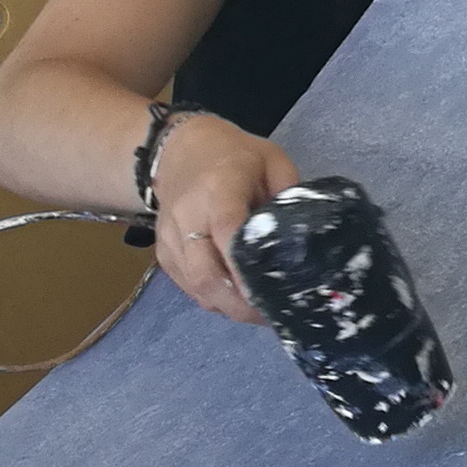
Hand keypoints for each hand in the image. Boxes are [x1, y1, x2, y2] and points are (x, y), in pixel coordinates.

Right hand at [145, 112, 297, 325]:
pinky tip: (237, 300)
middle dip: (239, 303)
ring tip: (261, 313)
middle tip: (271, 315)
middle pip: (206, 273)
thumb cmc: (234, 155)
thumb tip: (303, 234)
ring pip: (196, 287)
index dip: (246, 267)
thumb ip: (287, 195)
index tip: (271, 290)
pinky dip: (214, 299)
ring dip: (228, 306)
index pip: (227, 232)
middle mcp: (187, 217)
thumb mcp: (272, 160)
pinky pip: (188, 287)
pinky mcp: (163, 255)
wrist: (179, 151)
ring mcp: (170, 239)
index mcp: (218, 190)